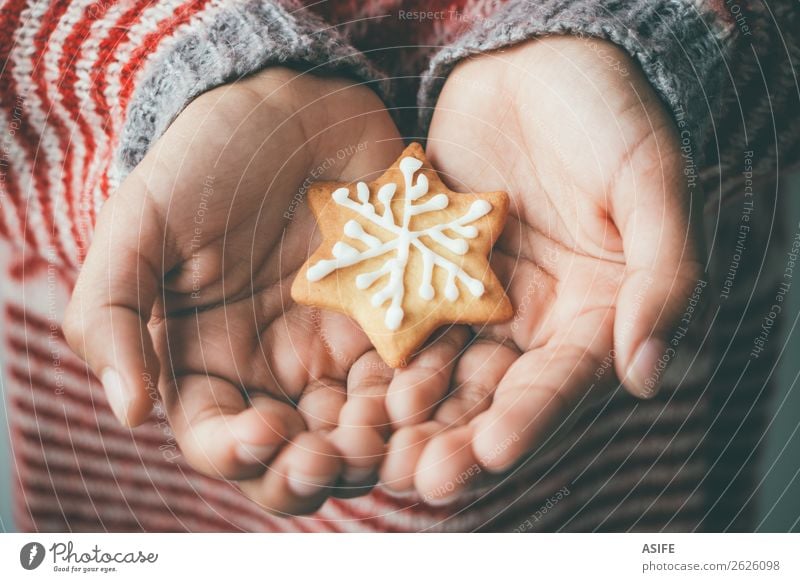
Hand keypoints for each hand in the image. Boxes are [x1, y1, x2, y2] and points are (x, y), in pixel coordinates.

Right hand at [64, 68, 402, 513]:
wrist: (292, 106)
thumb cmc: (209, 162)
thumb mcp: (142, 226)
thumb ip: (113, 314)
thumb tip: (127, 412)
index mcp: (213, 365)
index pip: (218, 440)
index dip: (238, 454)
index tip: (264, 431)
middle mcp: (281, 373)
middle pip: (299, 456)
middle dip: (316, 468)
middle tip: (335, 454)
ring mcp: (344, 352)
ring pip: (365, 430)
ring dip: (378, 444)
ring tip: (389, 433)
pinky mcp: (400, 323)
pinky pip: (420, 375)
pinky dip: (427, 390)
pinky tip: (430, 385)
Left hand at [378, 37, 703, 501]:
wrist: (537, 60)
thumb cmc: (607, 112)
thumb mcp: (648, 182)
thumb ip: (662, 275)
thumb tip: (647, 374)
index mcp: (595, 310)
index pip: (562, 379)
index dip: (529, 418)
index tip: (492, 454)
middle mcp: (534, 316)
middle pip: (496, 391)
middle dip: (460, 436)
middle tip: (422, 478)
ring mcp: (478, 296)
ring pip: (444, 366)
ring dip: (414, 410)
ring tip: (378, 444)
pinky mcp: (429, 269)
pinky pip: (405, 315)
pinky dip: (384, 350)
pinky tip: (356, 382)